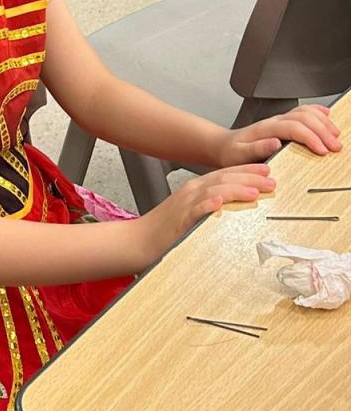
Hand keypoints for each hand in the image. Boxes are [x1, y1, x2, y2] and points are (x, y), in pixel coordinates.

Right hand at [139, 164, 275, 262]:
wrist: (138, 241)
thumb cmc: (166, 231)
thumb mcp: (192, 212)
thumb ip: (211, 206)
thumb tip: (235, 206)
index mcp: (196, 188)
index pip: (225, 174)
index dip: (247, 170)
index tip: (267, 170)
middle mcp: (191, 191)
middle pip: (223, 178)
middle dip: (249, 177)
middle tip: (271, 179)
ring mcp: (184, 204)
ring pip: (214, 190)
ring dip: (236, 189)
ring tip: (255, 190)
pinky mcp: (179, 220)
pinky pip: (195, 210)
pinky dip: (208, 204)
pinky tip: (220, 202)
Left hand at [213, 104, 341, 165]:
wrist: (224, 146)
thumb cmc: (232, 153)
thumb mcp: (239, 155)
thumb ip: (256, 148)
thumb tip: (275, 142)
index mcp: (265, 129)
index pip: (294, 127)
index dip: (311, 137)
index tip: (323, 150)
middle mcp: (274, 121)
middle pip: (304, 118)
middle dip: (323, 131)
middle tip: (335, 147)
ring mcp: (279, 120)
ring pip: (306, 112)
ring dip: (323, 122)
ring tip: (335, 136)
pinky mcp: (283, 122)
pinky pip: (303, 112)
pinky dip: (317, 112)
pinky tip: (327, 115)